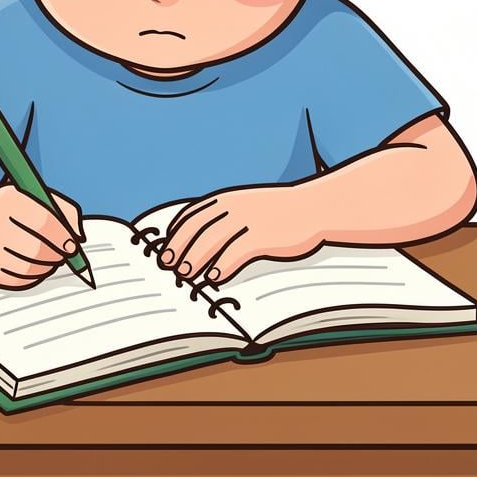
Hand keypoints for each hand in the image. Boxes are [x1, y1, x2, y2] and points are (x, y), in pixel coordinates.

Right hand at [0, 184, 84, 288]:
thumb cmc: (11, 207)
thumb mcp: (35, 196)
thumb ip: (63, 210)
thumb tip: (79, 237)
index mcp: (7, 203)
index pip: (42, 223)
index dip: (61, 237)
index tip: (72, 245)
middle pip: (37, 249)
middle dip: (57, 254)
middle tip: (65, 253)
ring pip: (31, 267)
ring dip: (47, 265)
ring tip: (50, 256)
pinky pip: (20, 280)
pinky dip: (34, 275)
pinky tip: (35, 264)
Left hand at [157, 184, 323, 284]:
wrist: (312, 207)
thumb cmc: (277, 212)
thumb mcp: (247, 205)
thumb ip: (223, 218)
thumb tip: (197, 244)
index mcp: (226, 199)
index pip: (191, 216)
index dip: (174, 235)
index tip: (164, 251)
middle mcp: (234, 207)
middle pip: (197, 229)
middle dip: (179, 248)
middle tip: (168, 267)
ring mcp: (249, 220)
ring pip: (213, 240)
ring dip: (196, 258)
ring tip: (184, 275)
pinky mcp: (264, 236)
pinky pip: (237, 252)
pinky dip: (223, 265)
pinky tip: (214, 278)